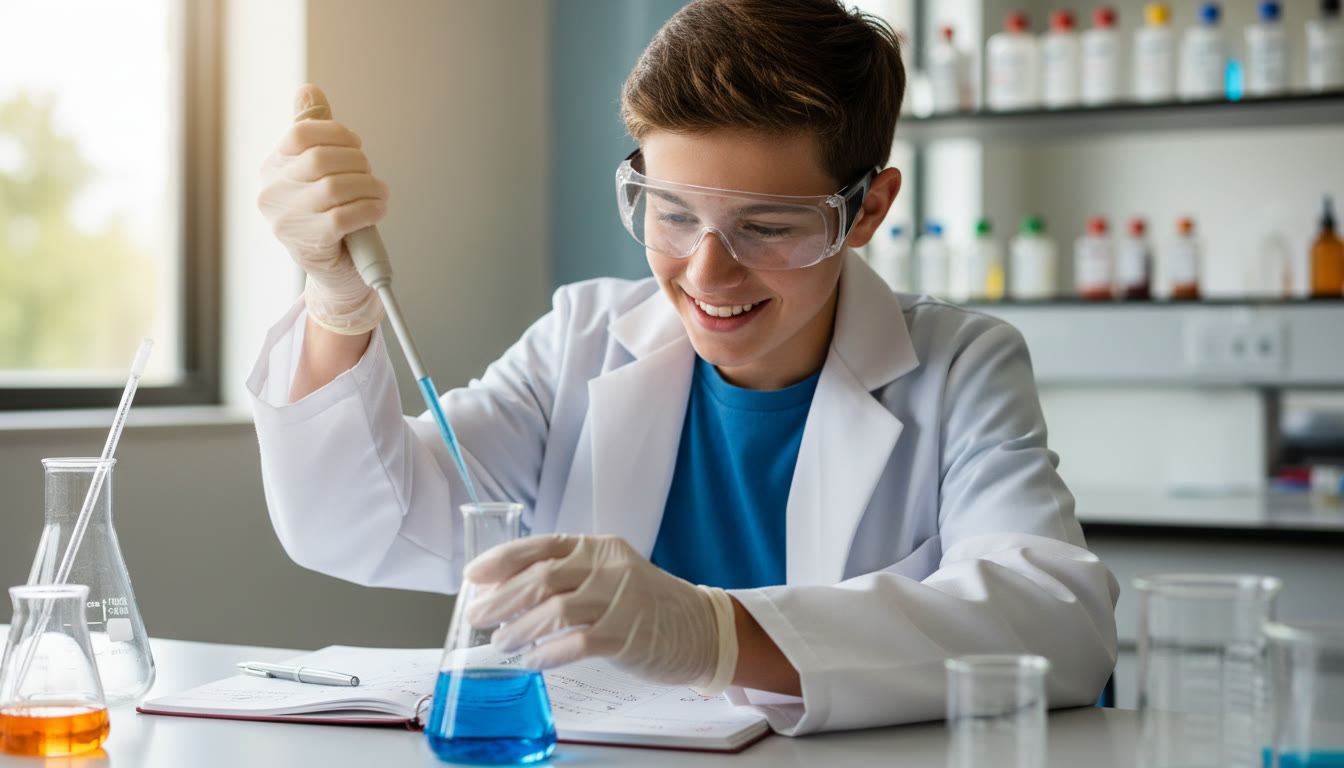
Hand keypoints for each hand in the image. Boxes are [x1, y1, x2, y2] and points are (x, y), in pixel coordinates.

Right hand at [258, 84, 387, 333]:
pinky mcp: (308, 244)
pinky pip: (343, 216)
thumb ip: (315, 130)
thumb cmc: (332, 215)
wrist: (339, 272)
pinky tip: (378, 209)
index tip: (356, 147)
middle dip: (356, 162)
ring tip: (380, 195)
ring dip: (368, 187)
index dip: (336, 134)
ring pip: (334, 187)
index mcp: (273, 169)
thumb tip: (309, 90)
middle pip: (319, 159)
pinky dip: (369, 209)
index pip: (301, 134)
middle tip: (370, 175)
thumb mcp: (322, 171)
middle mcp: (271, 193)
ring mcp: (285, 221)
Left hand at [463, 535, 736, 690]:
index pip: (542, 546)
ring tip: (500, 643)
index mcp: (598, 547)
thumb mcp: (608, 576)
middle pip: (543, 578)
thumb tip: (505, 592)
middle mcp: (609, 567)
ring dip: (520, 628)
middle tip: (476, 616)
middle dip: (502, 598)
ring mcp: (620, 600)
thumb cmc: (645, 604)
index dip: (503, 560)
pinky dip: (548, 653)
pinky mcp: (628, 634)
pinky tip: (532, 661)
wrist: (701, 628)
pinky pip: (577, 643)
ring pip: (556, 610)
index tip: (473, 576)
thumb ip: (567, 578)